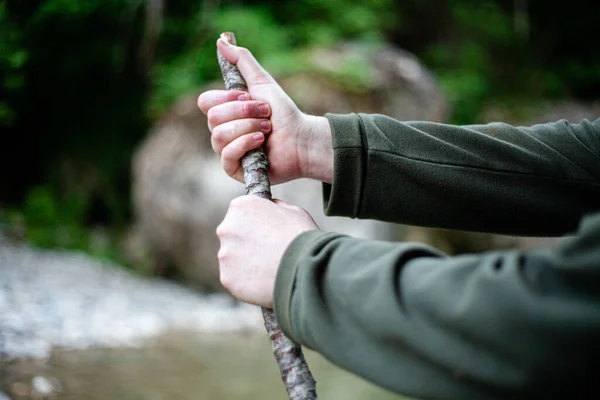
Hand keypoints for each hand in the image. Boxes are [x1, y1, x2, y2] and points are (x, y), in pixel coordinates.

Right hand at [198, 39, 332, 184]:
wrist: (301, 139)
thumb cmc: (283, 113)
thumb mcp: (262, 82)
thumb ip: (242, 61)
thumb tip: (221, 40)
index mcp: (225, 112)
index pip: (205, 102)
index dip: (228, 99)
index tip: (250, 97)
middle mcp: (222, 131)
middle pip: (213, 118)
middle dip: (245, 113)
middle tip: (266, 115)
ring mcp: (226, 151)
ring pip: (219, 136)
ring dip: (248, 127)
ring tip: (267, 129)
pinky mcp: (234, 169)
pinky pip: (226, 156)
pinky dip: (245, 144)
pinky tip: (261, 143)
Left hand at [216, 195, 318, 307]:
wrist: (306, 268)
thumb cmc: (303, 237)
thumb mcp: (294, 211)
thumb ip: (276, 207)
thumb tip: (272, 207)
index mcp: (240, 207)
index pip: (241, 213)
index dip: (256, 224)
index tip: (268, 234)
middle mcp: (227, 228)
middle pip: (233, 236)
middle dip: (247, 244)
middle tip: (268, 253)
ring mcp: (225, 254)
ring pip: (232, 259)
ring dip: (246, 263)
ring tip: (269, 269)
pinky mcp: (227, 278)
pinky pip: (235, 279)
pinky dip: (246, 282)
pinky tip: (264, 282)